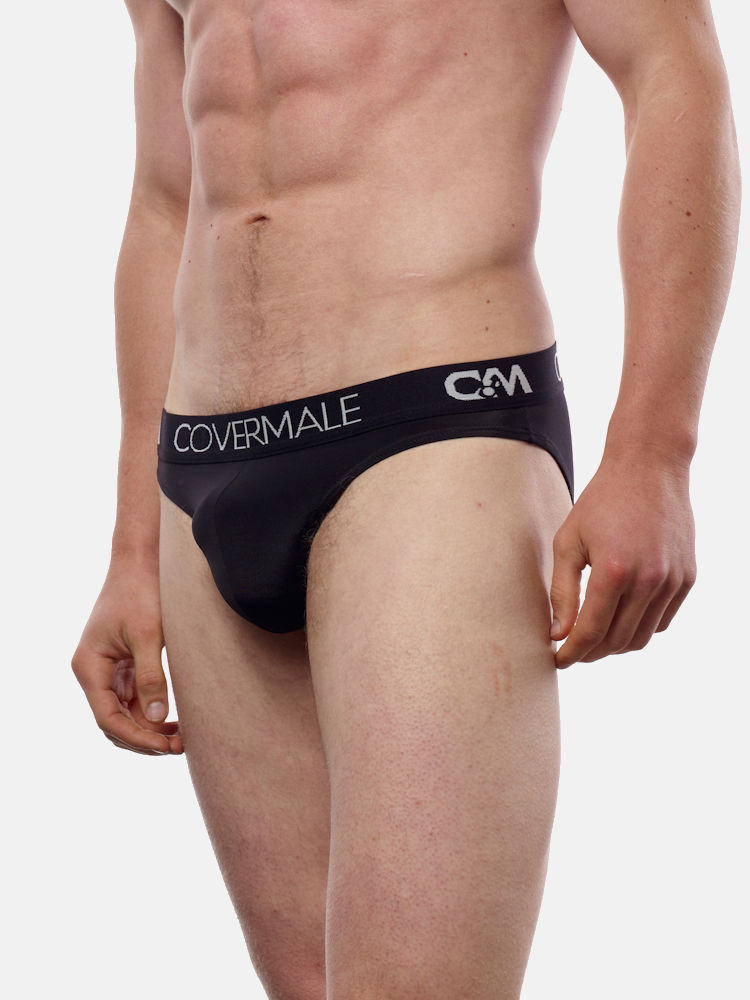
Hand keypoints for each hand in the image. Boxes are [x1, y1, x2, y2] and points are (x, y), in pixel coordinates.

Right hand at [71, 555, 182, 754]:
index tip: (166, 747)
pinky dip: (151, 712)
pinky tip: (176, 720)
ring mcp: (107, 670)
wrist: (141, 561)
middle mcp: (93, 672)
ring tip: (182, 738)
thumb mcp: (149, 634)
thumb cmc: (142, 591)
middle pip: (113, 722)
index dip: (137, 738)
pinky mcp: (122, 665)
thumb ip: (151, 676)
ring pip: (124, 714)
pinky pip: (132, 699)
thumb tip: (157, 717)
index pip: (108, 718)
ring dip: (149, 729)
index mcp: (89, 666)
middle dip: (144, 739)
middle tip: (180, 747)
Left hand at [549, 453, 696, 667]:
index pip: (590, 632)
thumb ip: (562, 592)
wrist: (649, 468)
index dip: (572, 653)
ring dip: (616, 645)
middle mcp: (648, 580)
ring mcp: (673, 581)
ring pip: (643, 637)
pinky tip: (621, 617)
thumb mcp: (569, 542)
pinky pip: (663, 620)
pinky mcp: (687, 578)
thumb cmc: (601, 502)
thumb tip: (558, 634)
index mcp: (614, 571)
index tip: (558, 660)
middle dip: (591, 653)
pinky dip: (641, 627)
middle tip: (572, 649)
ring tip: (595, 636)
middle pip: (617, 641)